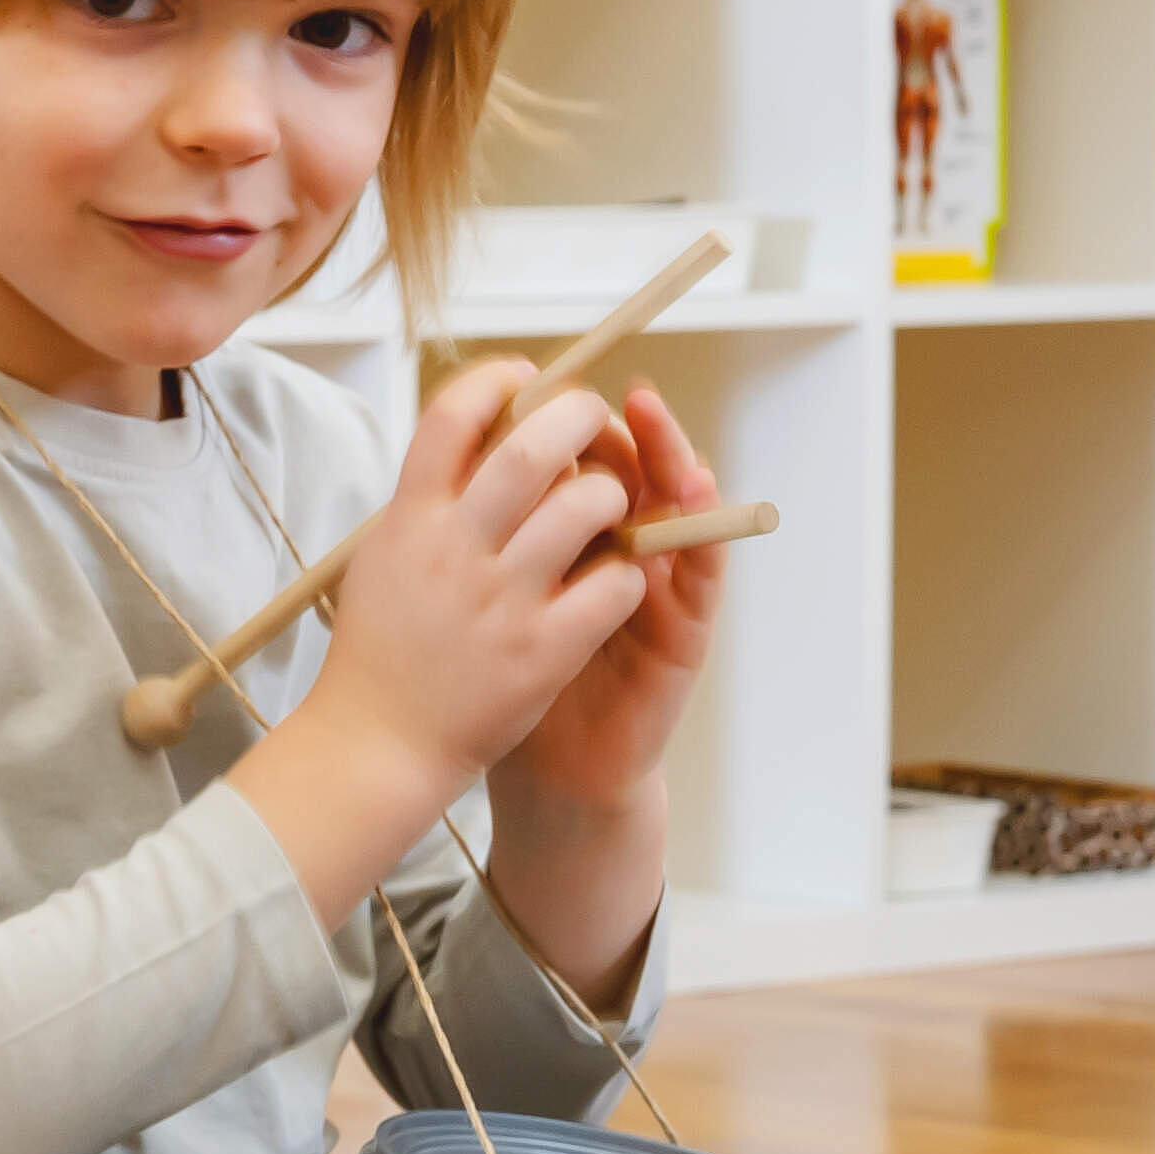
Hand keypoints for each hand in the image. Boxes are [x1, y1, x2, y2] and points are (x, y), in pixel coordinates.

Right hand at [296, 359, 645, 793]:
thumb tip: (472, 437)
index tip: (526, 376)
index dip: (496, 381)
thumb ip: (425, 500)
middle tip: (595, 415)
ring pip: (586, 508)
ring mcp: (501, 600)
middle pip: (530, 447)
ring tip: (612, 506)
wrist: (377, 740)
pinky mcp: (542, 652)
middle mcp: (454, 549)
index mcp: (409, 518)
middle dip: (577, 415)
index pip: (451, 416)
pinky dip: (626, 575)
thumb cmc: (380, 646)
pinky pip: (613, 588)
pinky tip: (616, 580)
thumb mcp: (383, 555)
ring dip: (612, 496)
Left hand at [491, 381, 724, 820]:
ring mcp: (653, 587)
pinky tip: (698, 499)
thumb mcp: (477, 593)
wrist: (540, 769)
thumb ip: (479, 531)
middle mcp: (613, 551)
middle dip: (622, 432)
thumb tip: (449, 450)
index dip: (558, 422)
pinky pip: (701, 576)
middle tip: (616, 401)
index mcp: (557, 536)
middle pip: (626, 473)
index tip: (541, 384)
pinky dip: (704, 531)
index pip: (567, 460)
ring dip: (673, 462)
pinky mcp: (682, 632)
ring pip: (673, 510)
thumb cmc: (494, 676)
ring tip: (659, 426)